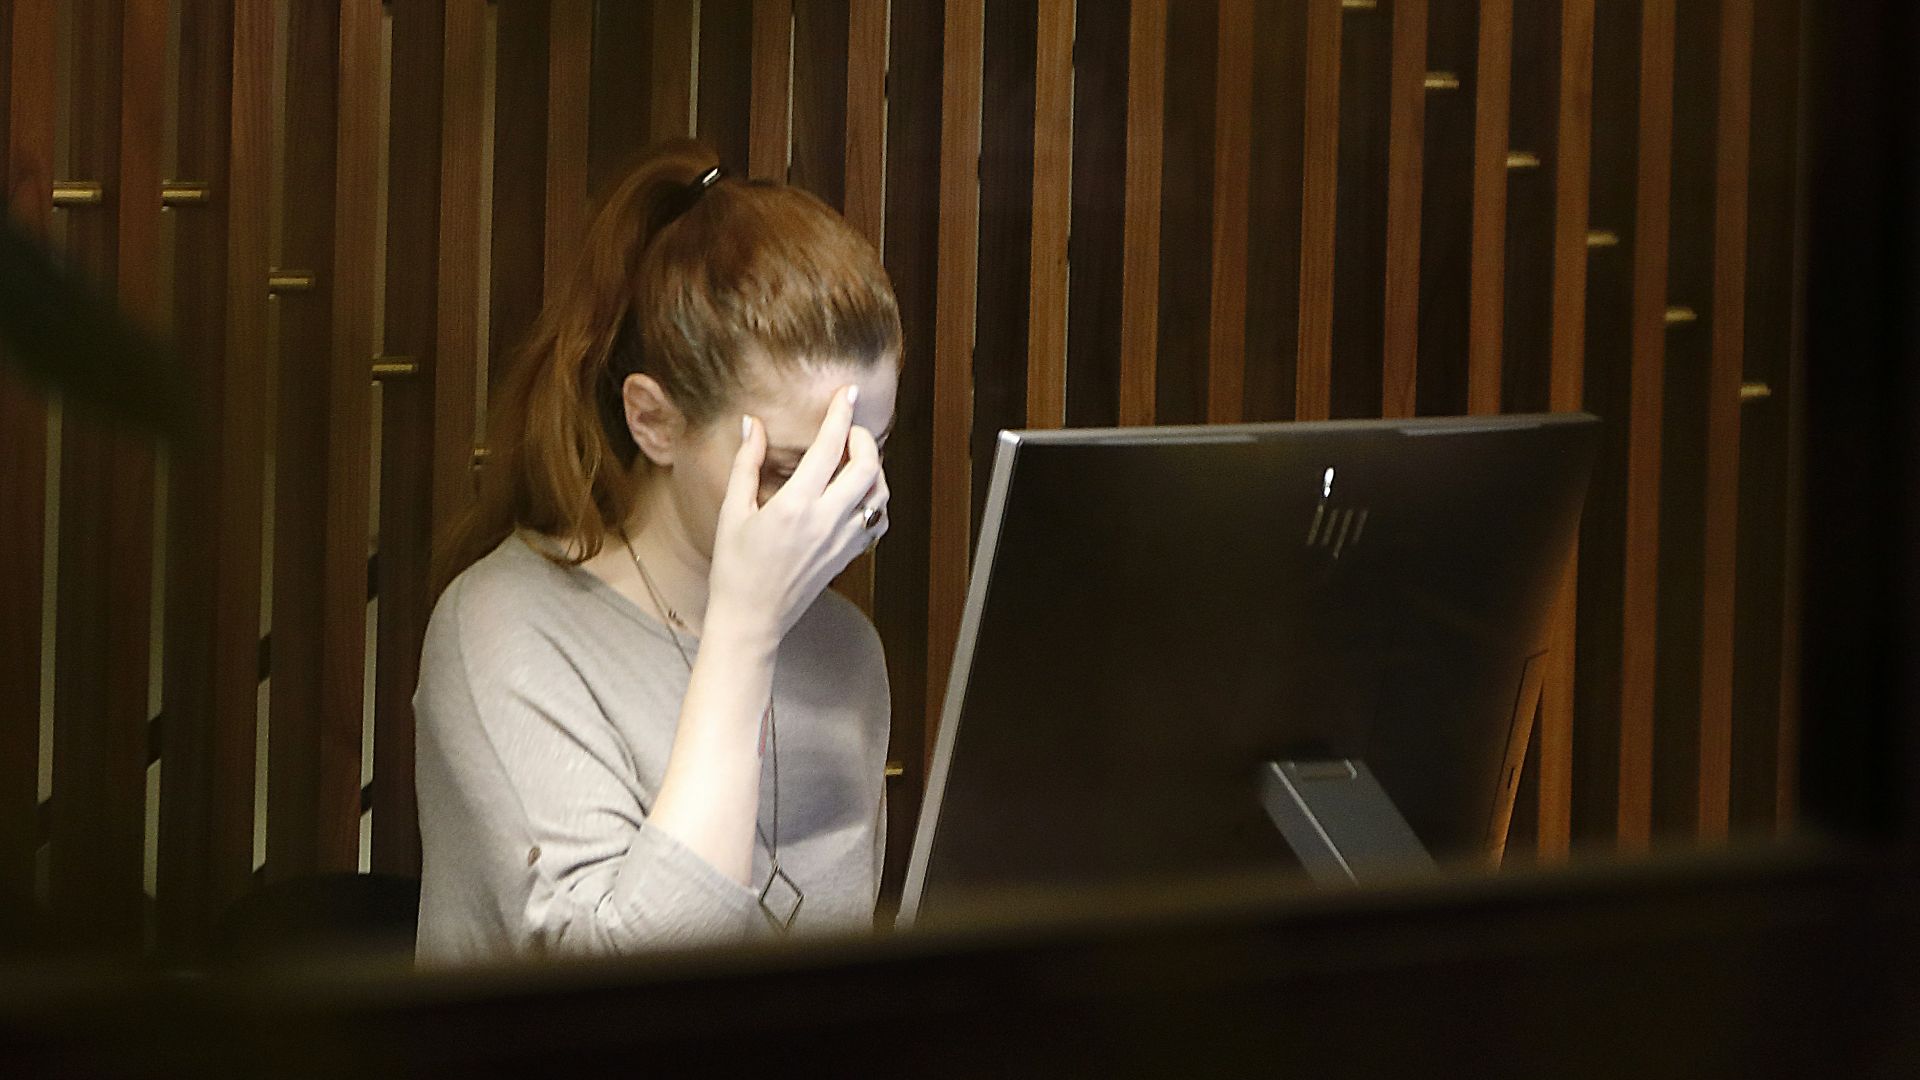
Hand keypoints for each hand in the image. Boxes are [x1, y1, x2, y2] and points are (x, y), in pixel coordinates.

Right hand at [705, 386, 888, 646]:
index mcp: (795, 505)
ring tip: (852, 460)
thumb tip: (752, 423)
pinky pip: (877, 521)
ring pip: (879, 494)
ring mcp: (842, 541)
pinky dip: (875, 500)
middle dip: (863, 440)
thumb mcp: (733, 511)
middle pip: (867, 467)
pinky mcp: (848, 556)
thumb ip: (747, 464)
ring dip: (874, 469)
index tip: (848, 393)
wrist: (752, 619)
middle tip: (848, 431)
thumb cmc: (735, 568)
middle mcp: (826, 521)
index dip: (841, 414)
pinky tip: (856, 494)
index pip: (829, 447)